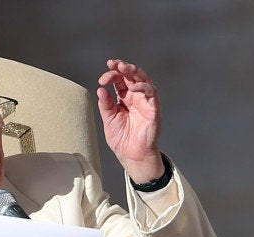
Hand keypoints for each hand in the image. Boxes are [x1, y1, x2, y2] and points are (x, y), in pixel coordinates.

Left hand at [97, 59, 163, 182]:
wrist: (131, 155)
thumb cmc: (121, 139)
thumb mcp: (109, 120)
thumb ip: (105, 105)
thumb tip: (100, 89)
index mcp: (124, 98)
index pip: (119, 80)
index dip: (111, 75)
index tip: (101, 79)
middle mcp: (136, 97)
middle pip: (131, 76)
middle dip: (122, 67)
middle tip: (113, 64)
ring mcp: (146, 101)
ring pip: (143, 79)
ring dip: (134, 71)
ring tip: (123, 68)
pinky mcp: (154, 109)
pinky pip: (151, 93)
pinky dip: (143, 87)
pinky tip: (132, 86)